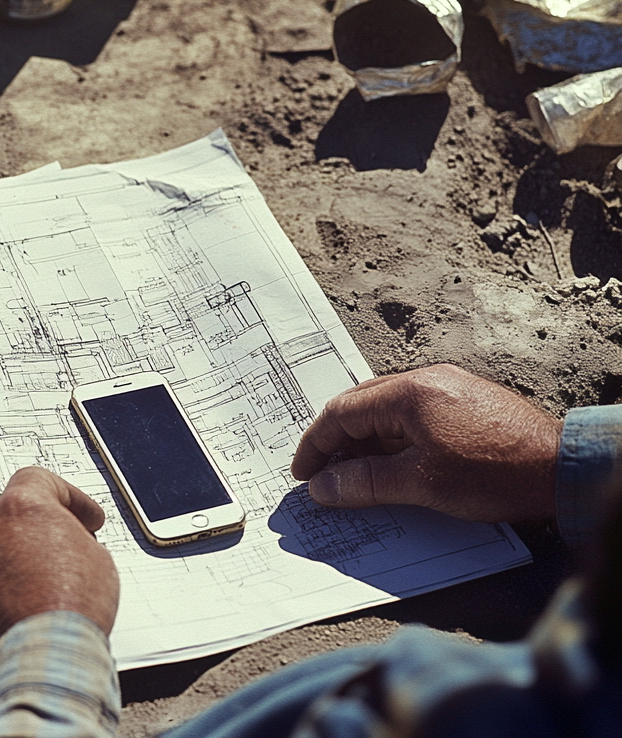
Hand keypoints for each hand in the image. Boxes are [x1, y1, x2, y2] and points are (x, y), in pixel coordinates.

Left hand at [0, 466, 119, 679]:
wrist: (43, 660)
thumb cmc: (74, 605)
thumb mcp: (97, 558)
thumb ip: (74, 541)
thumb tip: (66, 552)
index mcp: (20, 507)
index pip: (38, 480)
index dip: (67, 498)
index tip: (85, 520)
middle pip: (10, 520)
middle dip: (36, 536)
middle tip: (63, 556)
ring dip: (12, 571)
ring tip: (41, 598)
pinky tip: (19, 622)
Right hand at [290, 365, 561, 522]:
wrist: (562, 467)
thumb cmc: (495, 472)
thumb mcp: (422, 483)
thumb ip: (366, 482)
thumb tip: (323, 487)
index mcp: (408, 391)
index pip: (342, 412)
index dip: (316, 444)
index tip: (303, 474)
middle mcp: (424, 379)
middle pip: (360, 406)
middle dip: (336, 442)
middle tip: (323, 476)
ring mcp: (445, 387)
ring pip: (385, 411)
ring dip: (364, 442)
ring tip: (355, 476)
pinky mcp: (462, 402)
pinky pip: (410, 416)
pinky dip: (391, 439)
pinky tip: (393, 465)